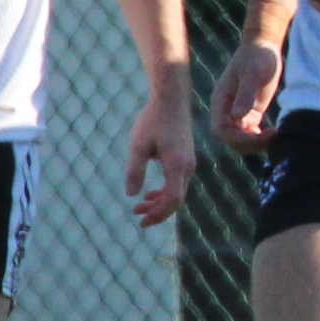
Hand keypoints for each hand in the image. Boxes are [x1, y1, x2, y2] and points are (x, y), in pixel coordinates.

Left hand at [123, 73, 197, 227]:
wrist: (171, 99)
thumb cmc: (153, 120)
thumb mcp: (138, 145)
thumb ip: (135, 170)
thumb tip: (131, 195)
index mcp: (177, 166)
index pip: (173, 200)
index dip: (158, 214)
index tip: (141, 221)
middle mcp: (187, 167)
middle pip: (176, 200)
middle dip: (157, 211)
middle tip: (137, 216)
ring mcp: (188, 163)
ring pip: (177, 192)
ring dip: (160, 202)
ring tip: (139, 206)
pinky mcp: (185, 157)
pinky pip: (177, 182)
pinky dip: (165, 191)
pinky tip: (150, 192)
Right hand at [212, 39, 285, 154]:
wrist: (264, 47)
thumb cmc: (257, 56)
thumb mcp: (252, 73)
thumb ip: (246, 94)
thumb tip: (238, 116)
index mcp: (221, 101)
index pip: (220, 130)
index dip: (236, 139)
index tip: (257, 136)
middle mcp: (226, 110)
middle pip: (231, 139)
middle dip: (250, 144)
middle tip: (273, 137)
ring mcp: (238, 113)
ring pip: (242, 140)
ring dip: (257, 143)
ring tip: (277, 135)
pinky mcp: (251, 114)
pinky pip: (252, 134)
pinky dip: (262, 138)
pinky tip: (277, 132)